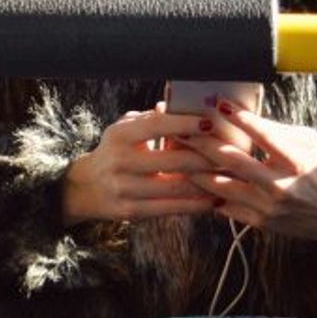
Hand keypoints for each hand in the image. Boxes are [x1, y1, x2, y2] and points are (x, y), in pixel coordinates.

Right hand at [60, 103, 222, 226]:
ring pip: (175, 188)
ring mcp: (125, 189)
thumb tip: (181, 105)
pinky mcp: (131, 212)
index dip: (184, 123)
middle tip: (231, 154)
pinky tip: (213, 200)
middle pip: (172, 160)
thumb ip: (150, 119)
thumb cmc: (115, 151)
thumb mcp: (124, 129)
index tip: (209, 122)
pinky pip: (170, 209)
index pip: (155, 126)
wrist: (85, 188)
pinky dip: (195, 205)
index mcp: (119, 135)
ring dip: (206, 184)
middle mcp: (120, 162)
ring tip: (229, 178)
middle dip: (206, 158)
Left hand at [179, 102, 316, 246]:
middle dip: (205, 143)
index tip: (219, 103)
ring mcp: (268, 206)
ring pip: (223, 187)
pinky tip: (190, 180)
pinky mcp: (260, 222)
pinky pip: (226, 207)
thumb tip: (242, 116)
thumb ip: (277, 130)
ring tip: (177, 155)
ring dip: (197, 170)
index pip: (265, 136)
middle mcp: (281, 185)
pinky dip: (207, 194)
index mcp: (296, 161)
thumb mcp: (308, 142)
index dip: (241, 119)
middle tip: (182, 128)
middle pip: (235, 161)